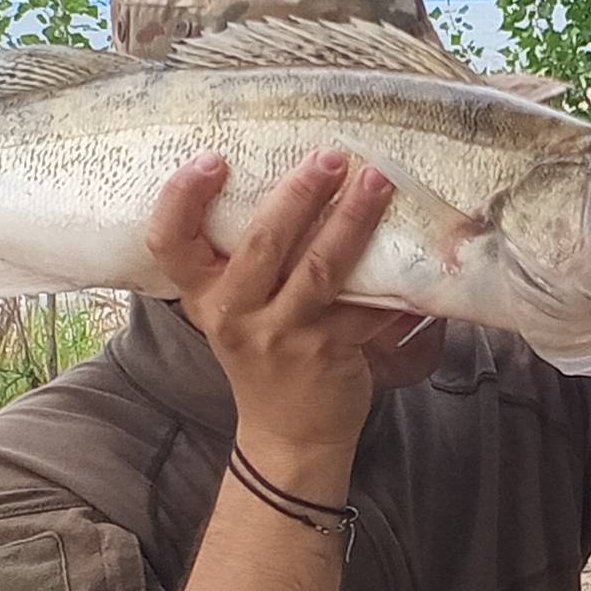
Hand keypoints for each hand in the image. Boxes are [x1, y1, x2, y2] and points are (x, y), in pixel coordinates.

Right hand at [148, 149, 403, 454]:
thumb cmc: (262, 355)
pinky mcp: (328, 351)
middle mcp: (235, 315)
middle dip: (298, 194)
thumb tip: (289, 173)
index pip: (169, 243)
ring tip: (376, 181)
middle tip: (329, 157)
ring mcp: (282, 336)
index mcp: (203, 296)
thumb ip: (241, 258)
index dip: (182, 198)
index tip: (213, 160)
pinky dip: (395, 281)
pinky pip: (366, 307)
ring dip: (351, 220)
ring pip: (319, 268)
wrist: (287, 433)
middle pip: (260, 244)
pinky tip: (421, 252)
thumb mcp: (232, 309)